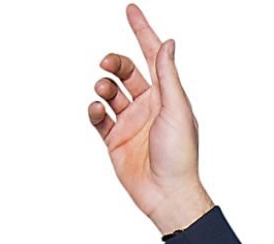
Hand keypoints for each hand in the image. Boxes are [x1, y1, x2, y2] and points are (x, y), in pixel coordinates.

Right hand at [88, 3, 212, 232]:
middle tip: (106, 63)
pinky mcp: (116, 140)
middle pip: (127, 71)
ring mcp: (132, 123)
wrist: (168, 195)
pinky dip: (94, 109)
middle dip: (115, 61)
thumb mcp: (177, 110)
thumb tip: (168, 43)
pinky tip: (99, 111)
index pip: (153, 57)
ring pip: (110, 91)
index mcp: (168, 98)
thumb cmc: (179, 156)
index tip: (131, 10)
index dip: (143, 33)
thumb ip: (168, 76)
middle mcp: (149, 107)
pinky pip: (99, 117)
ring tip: (104, 93)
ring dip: (103, 85)